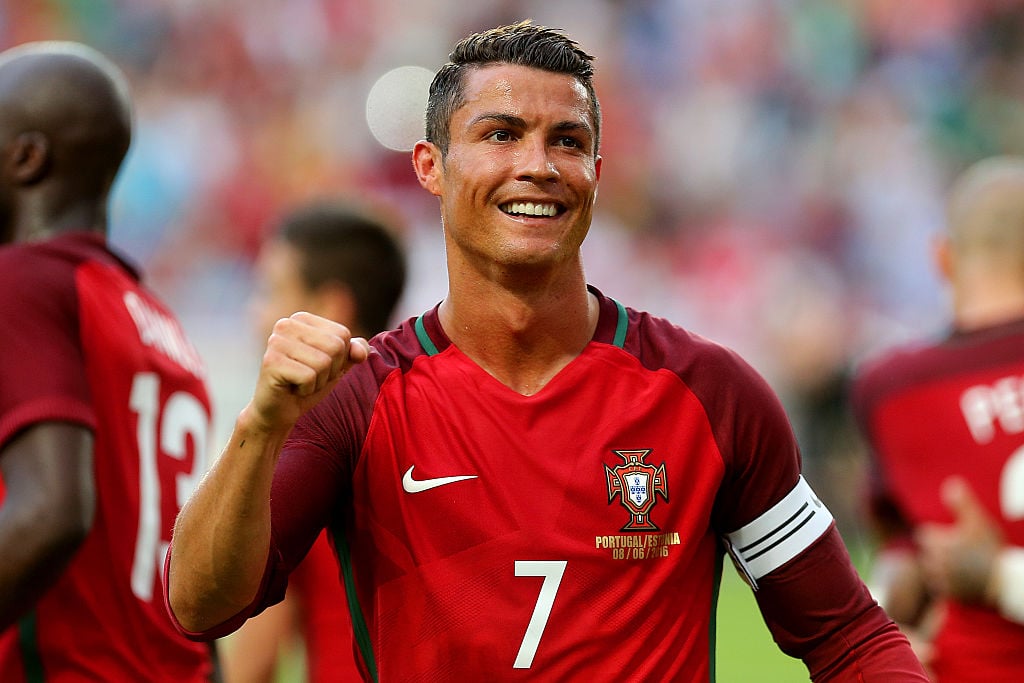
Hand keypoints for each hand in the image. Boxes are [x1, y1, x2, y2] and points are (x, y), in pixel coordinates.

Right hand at [247, 312, 369, 433]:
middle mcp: (285, 324)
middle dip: (330, 371)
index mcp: (301, 318)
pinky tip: (291, 389)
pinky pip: (309, 377)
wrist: (278, 411)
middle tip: (309, 378)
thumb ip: (353, 351)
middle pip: (335, 347)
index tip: (319, 366)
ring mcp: (275, 342)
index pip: (342, 334)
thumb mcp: (337, 364)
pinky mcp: (271, 362)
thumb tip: (361, 352)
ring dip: (318, 382)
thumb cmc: (308, 383)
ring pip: (323, 363)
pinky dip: (306, 390)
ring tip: (300, 383)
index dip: (339, 358)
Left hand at [916, 477, 1003, 605]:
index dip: (937, 533)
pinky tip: (963, 580)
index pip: (924, 534)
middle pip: (927, 553)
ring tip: (961, 566)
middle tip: (958, 551)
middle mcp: (934, 562)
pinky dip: (949, 584)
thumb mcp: (979, 521)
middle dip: (938, 551)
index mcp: (937, 543)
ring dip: (940, 568)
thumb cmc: (992, 549)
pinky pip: (942, 588)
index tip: (950, 535)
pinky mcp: (950, 596)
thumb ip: (962, 502)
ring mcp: (941, 580)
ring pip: (932, 571)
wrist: (1006, 582)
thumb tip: (951, 483)